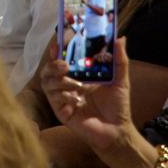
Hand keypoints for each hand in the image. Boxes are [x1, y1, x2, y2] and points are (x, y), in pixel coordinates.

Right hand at [40, 36, 136, 154]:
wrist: (117, 129)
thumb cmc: (118, 105)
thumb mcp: (120, 80)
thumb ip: (119, 60)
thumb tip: (120, 38)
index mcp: (79, 75)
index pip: (62, 59)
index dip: (57, 51)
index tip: (57, 43)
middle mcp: (67, 85)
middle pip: (48, 70)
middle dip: (53, 64)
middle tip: (65, 65)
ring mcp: (63, 98)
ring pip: (47, 82)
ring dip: (59, 80)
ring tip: (75, 83)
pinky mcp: (61, 111)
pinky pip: (53, 98)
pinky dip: (63, 95)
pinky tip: (76, 98)